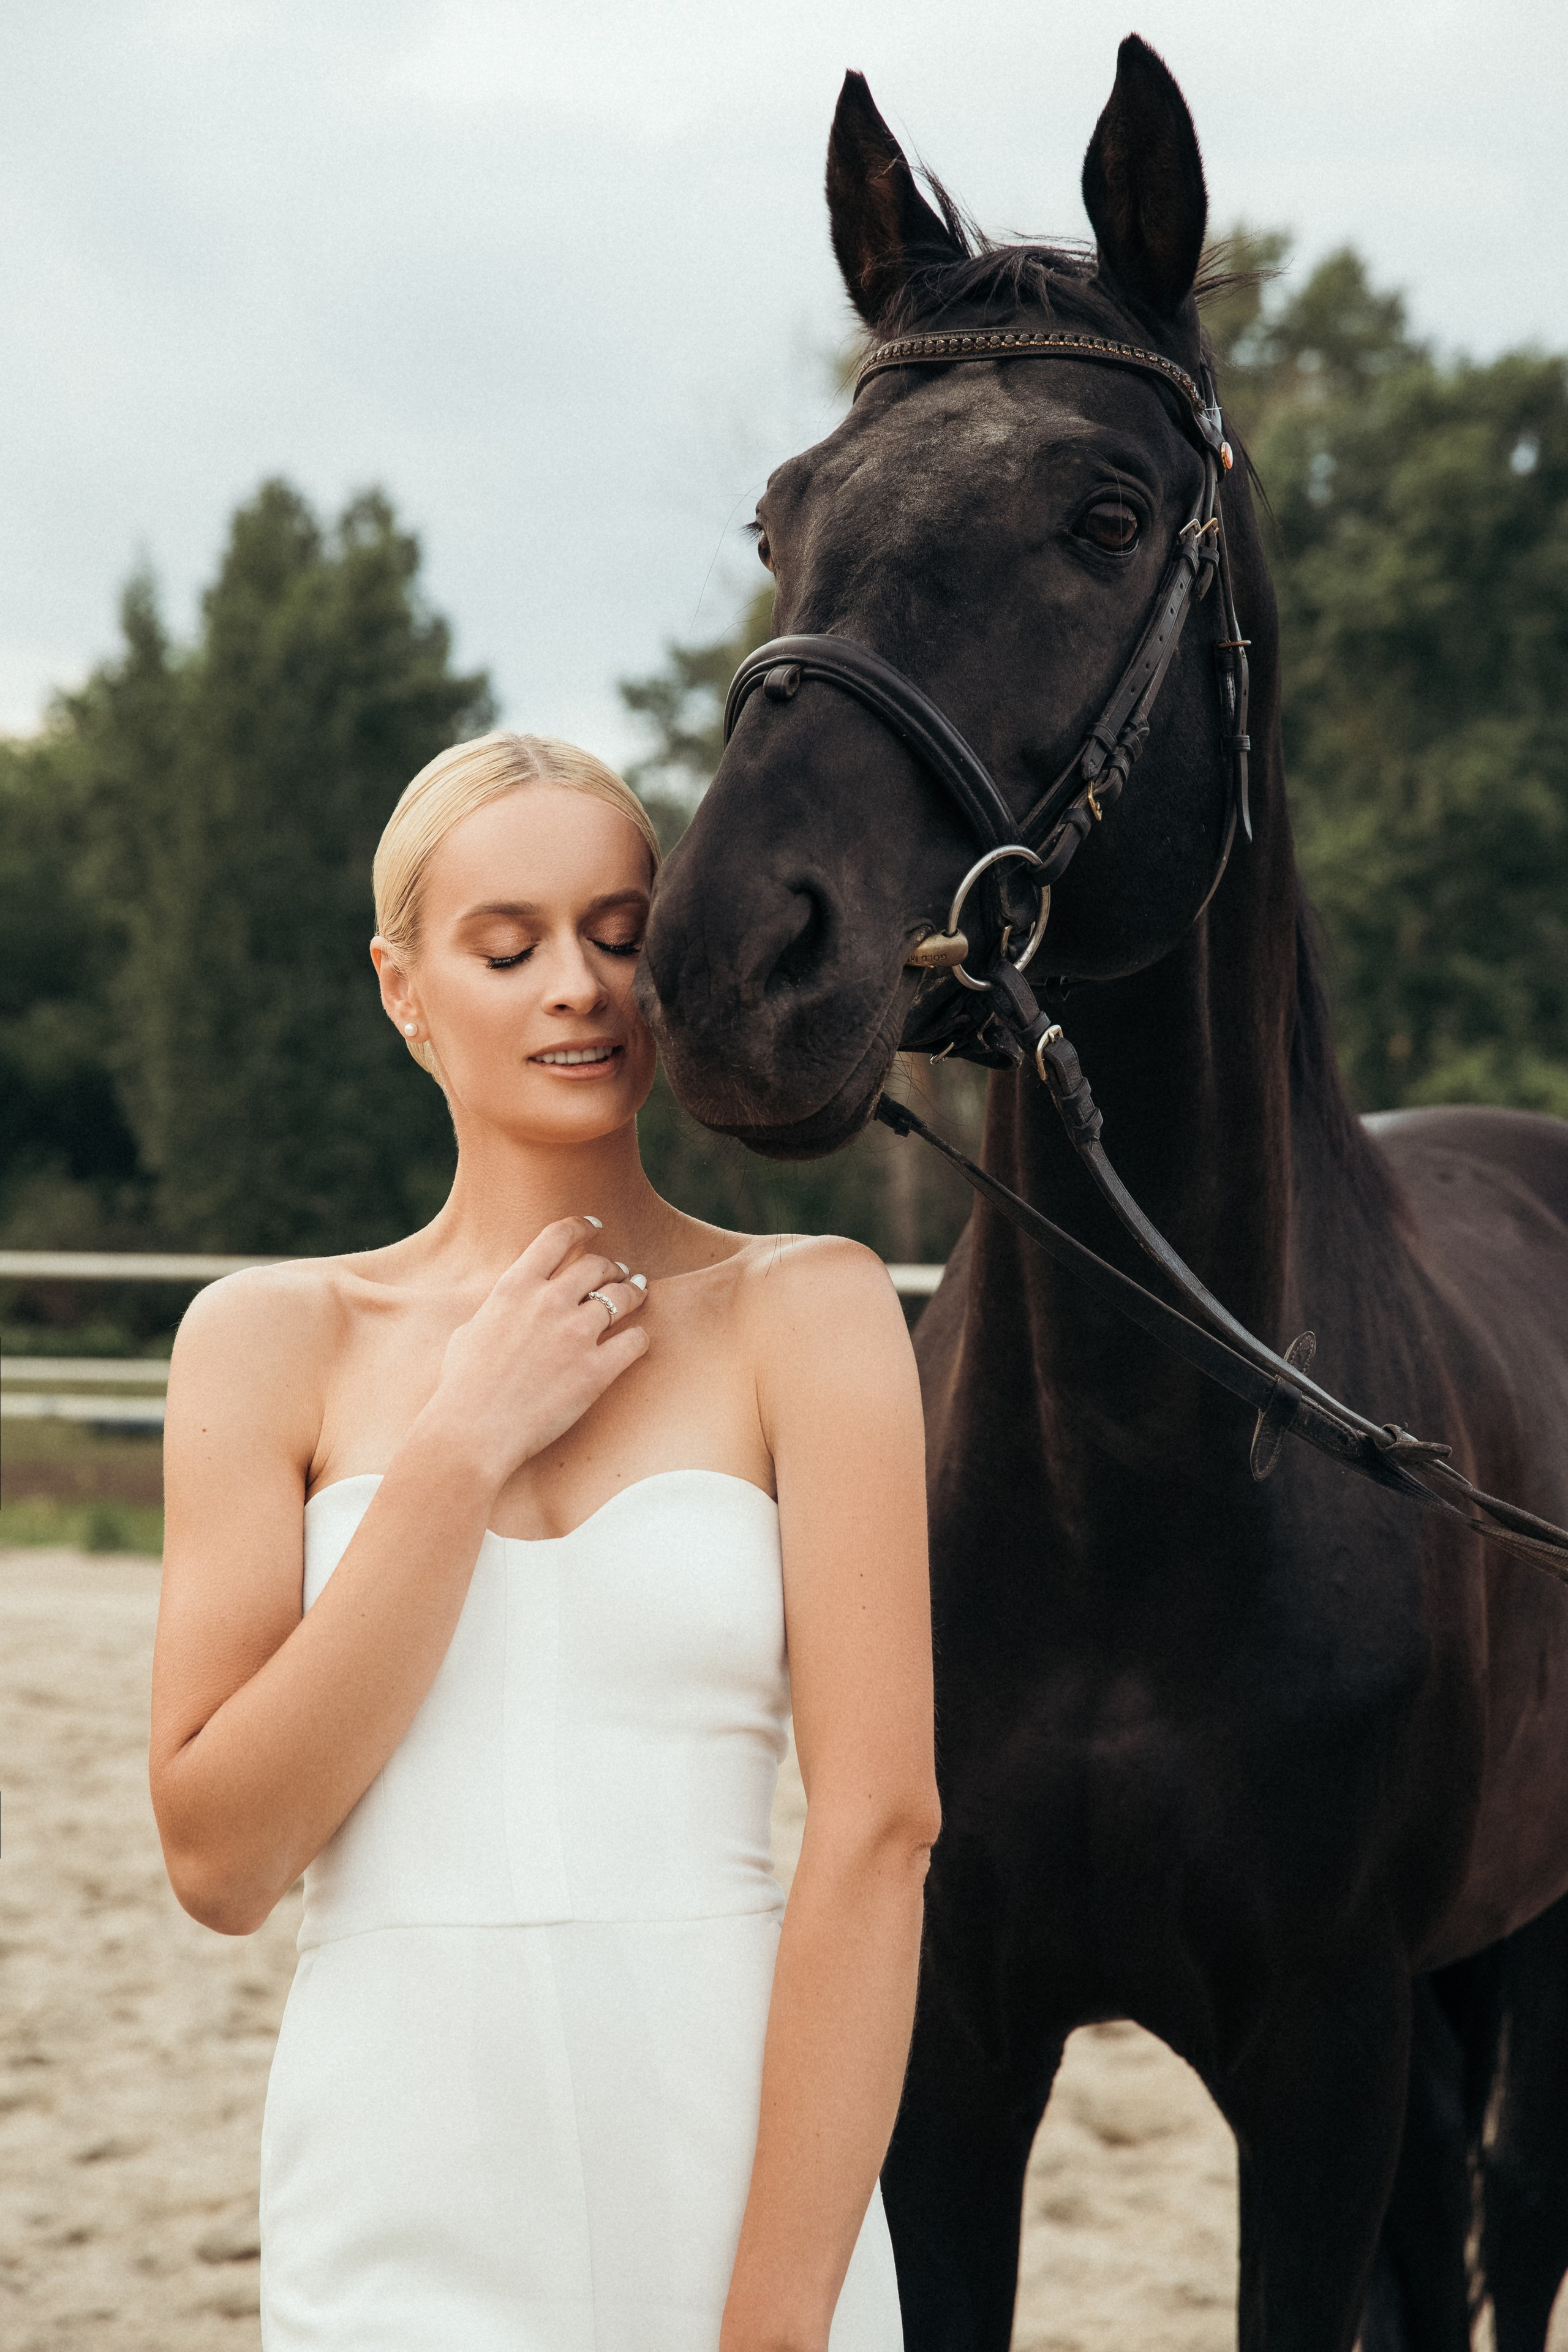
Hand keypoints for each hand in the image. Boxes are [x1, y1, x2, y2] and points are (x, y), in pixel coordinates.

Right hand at [423, 1216, 648, 1486]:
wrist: (472, 1432)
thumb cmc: (462, 1388)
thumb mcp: (469, 1332)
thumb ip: (495, 1311)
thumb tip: (505, 1309)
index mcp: (515, 1287)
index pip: (557, 1238)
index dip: (582, 1227)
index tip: (595, 1227)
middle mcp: (549, 1302)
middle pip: (596, 1265)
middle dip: (612, 1266)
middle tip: (619, 1273)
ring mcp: (576, 1335)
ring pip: (622, 1296)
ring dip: (634, 1292)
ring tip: (638, 1292)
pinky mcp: (596, 1371)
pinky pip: (635, 1341)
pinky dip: (639, 1337)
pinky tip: (638, 1340)